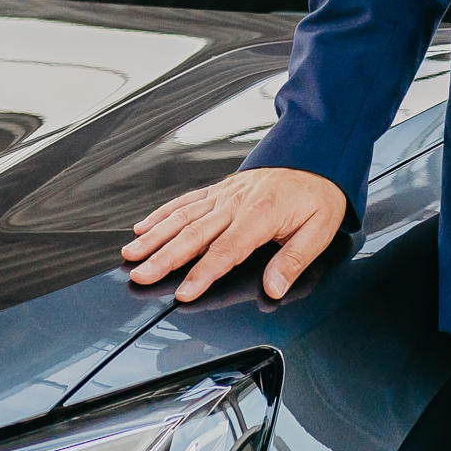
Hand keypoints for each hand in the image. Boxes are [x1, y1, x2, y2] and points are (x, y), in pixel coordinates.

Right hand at [124, 167, 347, 303]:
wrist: (316, 158)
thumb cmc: (317, 195)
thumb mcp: (319, 231)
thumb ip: (293, 261)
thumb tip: (274, 288)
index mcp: (261, 214)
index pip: (225, 250)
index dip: (202, 274)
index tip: (183, 293)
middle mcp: (236, 202)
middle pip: (193, 235)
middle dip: (164, 258)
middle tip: (141, 276)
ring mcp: (224, 194)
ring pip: (182, 217)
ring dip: (154, 236)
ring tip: (131, 254)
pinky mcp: (218, 190)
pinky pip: (185, 202)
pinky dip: (161, 214)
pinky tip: (143, 227)